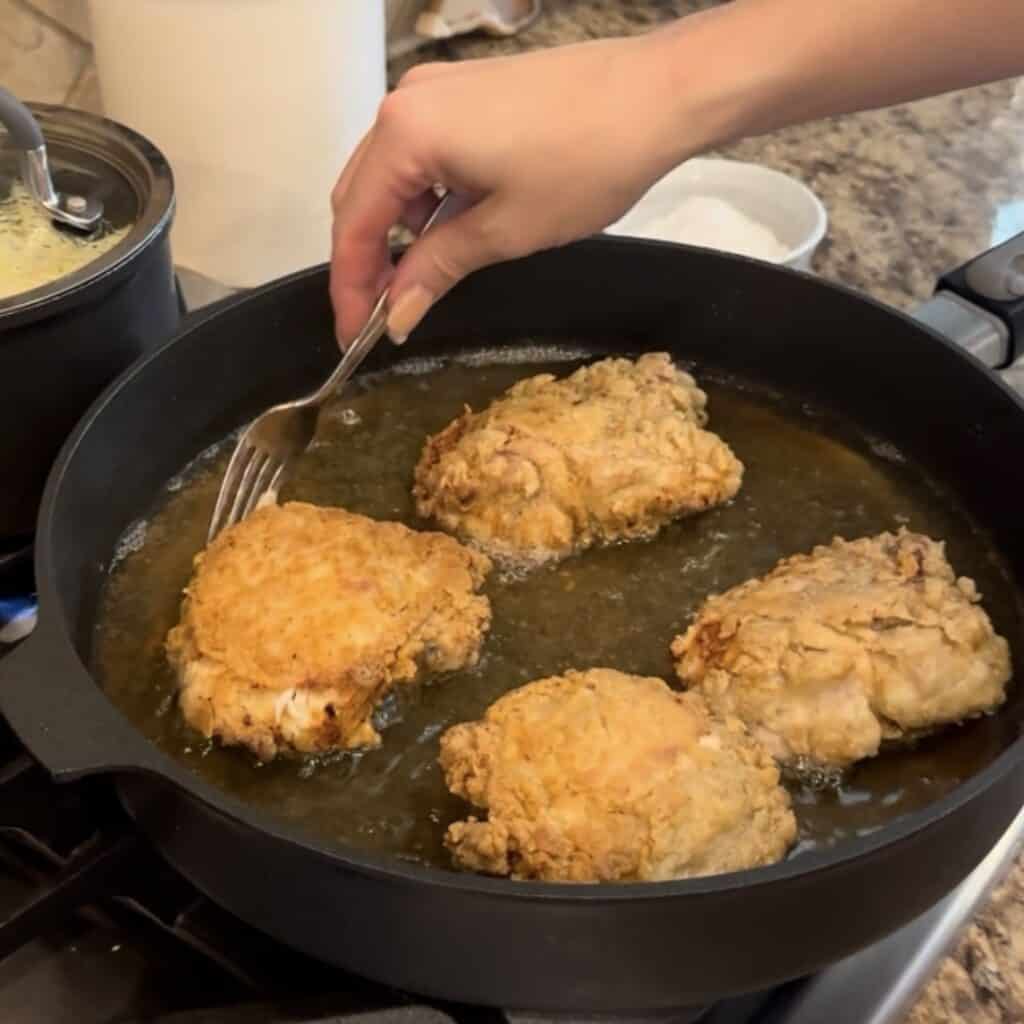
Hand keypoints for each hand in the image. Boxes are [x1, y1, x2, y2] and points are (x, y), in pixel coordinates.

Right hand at [329, 31, 699, 345]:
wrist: (658, 94)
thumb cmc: (586, 162)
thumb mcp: (505, 232)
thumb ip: (437, 270)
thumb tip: (396, 314)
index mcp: (406, 134)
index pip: (355, 224)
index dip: (352, 288)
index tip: (357, 337)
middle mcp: (407, 103)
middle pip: (361, 195)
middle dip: (366, 261)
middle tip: (383, 318)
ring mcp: (436, 91)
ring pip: (389, 175)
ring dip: (395, 230)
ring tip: (418, 281)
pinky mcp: (464, 92)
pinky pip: (421, 153)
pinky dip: (423, 199)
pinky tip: (446, 231)